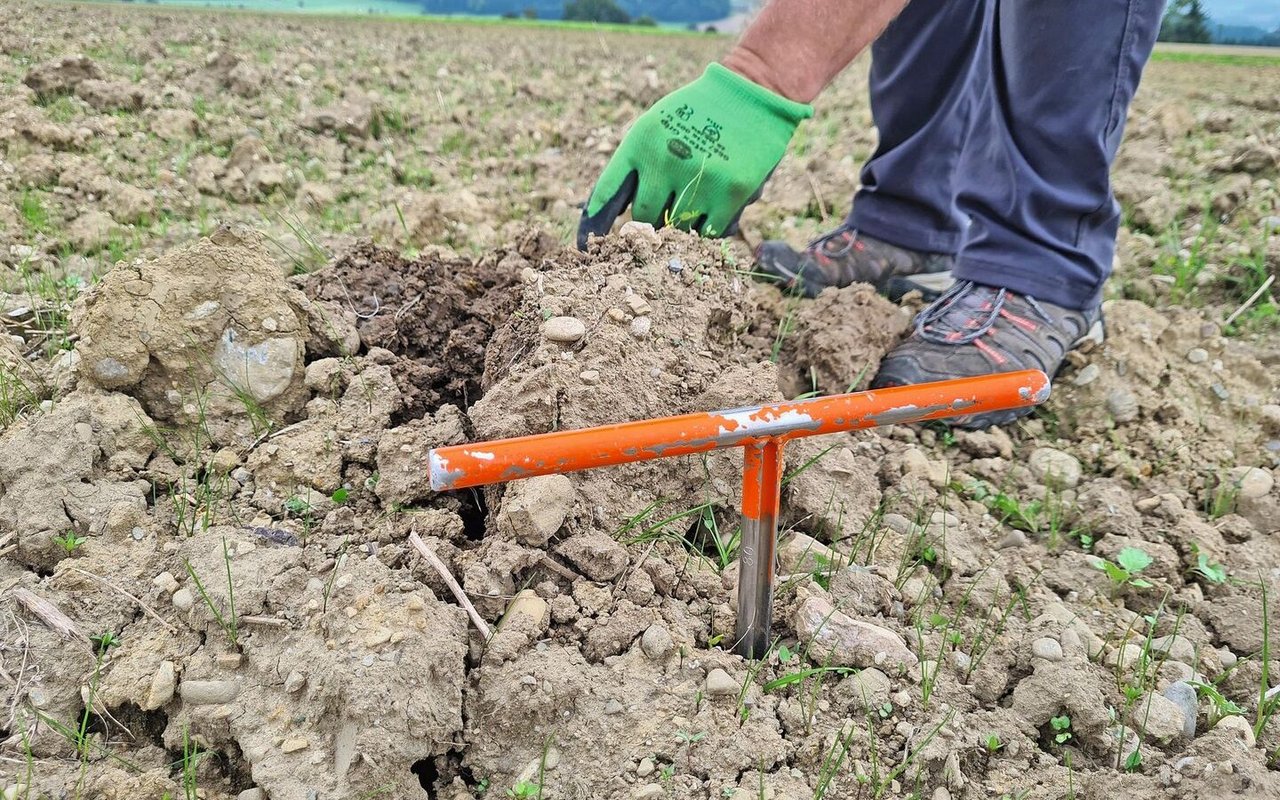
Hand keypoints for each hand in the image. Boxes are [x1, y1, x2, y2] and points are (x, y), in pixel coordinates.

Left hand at [577, 63, 811, 248]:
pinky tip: (714, 207)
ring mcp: (699, 178)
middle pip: (644, 218)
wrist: (750, 95)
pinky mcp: (732, 193)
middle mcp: (666, 160)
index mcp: (640, 141)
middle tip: (663, 214)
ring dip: (681, 224)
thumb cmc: (695, 114)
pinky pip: (708, 232)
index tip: (586, 247)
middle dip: (649, 222)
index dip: (594, 224)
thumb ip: (634, 166)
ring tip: (695, 200)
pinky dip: (707, 226)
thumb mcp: (655, 126)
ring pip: (677, 228)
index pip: (607, 191)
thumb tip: (610, 216)